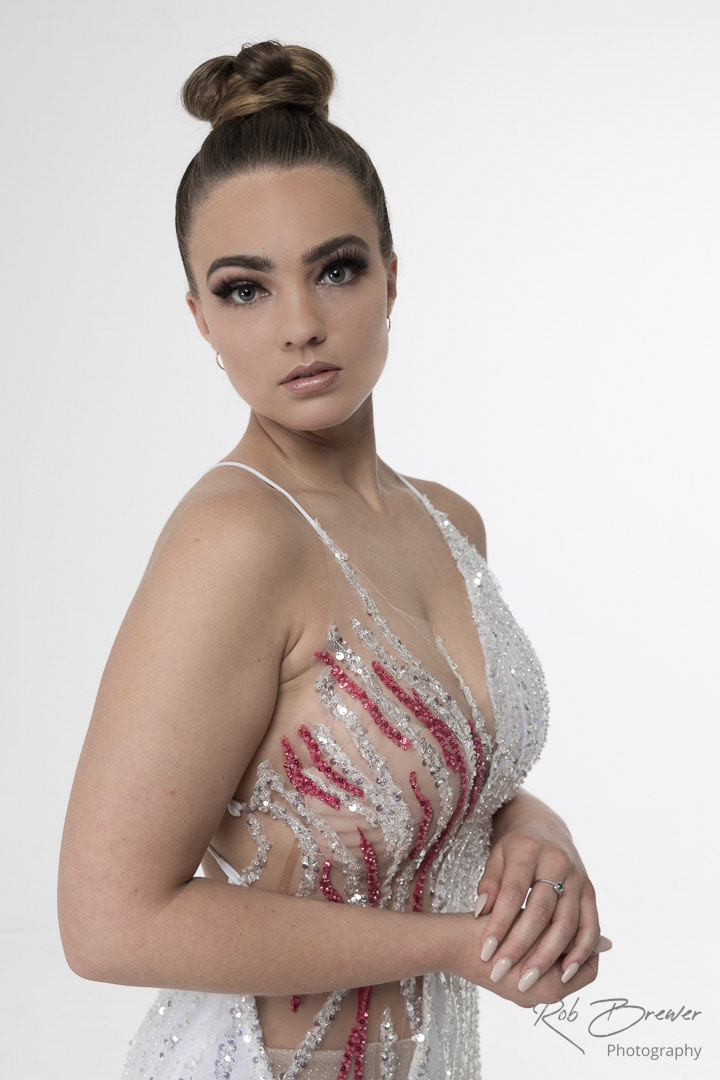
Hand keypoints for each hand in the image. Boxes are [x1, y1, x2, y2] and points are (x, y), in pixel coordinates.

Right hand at [452, 911, 603, 1007]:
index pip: (589, 970)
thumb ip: (569, 934)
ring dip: (551, 949)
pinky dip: (535, 953)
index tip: (582, 920)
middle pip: (570, 972)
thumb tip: (607, 943)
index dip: (589, 945)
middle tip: (567, 918)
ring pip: (551, 971)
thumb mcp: (535, 924)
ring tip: (547, 921)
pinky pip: (532, 973)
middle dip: (570, 946)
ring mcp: (522, 995)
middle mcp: (540, 997)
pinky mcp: (506, 988)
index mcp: (552, 986)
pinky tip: (528, 930)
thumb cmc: (493, 928)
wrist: (451, 942)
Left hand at [472, 797, 609, 994]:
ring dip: (548, 956)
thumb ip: (490, 883)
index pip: (513, 893)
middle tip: (500, 972)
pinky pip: (590, 925)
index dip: (499, 923)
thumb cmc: (515, 847)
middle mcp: (558, 862)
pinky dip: (581, 951)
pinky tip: (566, 972)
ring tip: (529, 980)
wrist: (547, 827)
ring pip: (567, 922)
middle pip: (540, 911)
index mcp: (530, 850)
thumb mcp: (496, 856)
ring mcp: (578, 877)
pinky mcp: (590, 891)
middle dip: (520, 946)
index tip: (484, 951)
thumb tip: (481, 912)